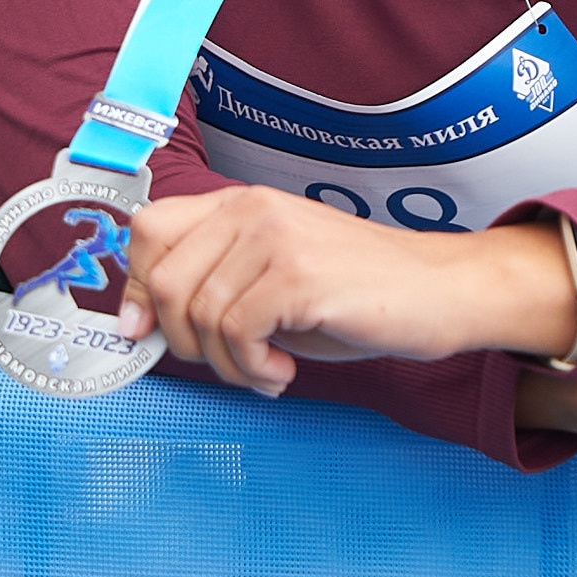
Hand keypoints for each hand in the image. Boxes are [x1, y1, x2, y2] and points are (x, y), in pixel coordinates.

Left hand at [117, 187, 576, 392]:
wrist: (442, 290)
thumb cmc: (355, 295)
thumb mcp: (270, 281)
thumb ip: (210, 287)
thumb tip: (136, 324)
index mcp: (238, 204)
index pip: (149, 230)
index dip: (134, 287)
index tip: (143, 334)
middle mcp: (250, 209)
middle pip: (163, 281)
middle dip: (183, 341)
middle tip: (228, 363)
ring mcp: (274, 238)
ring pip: (199, 315)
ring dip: (227, 365)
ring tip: (267, 370)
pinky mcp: (298, 276)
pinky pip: (236, 333)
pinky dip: (251, 369)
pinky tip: (282, 371)